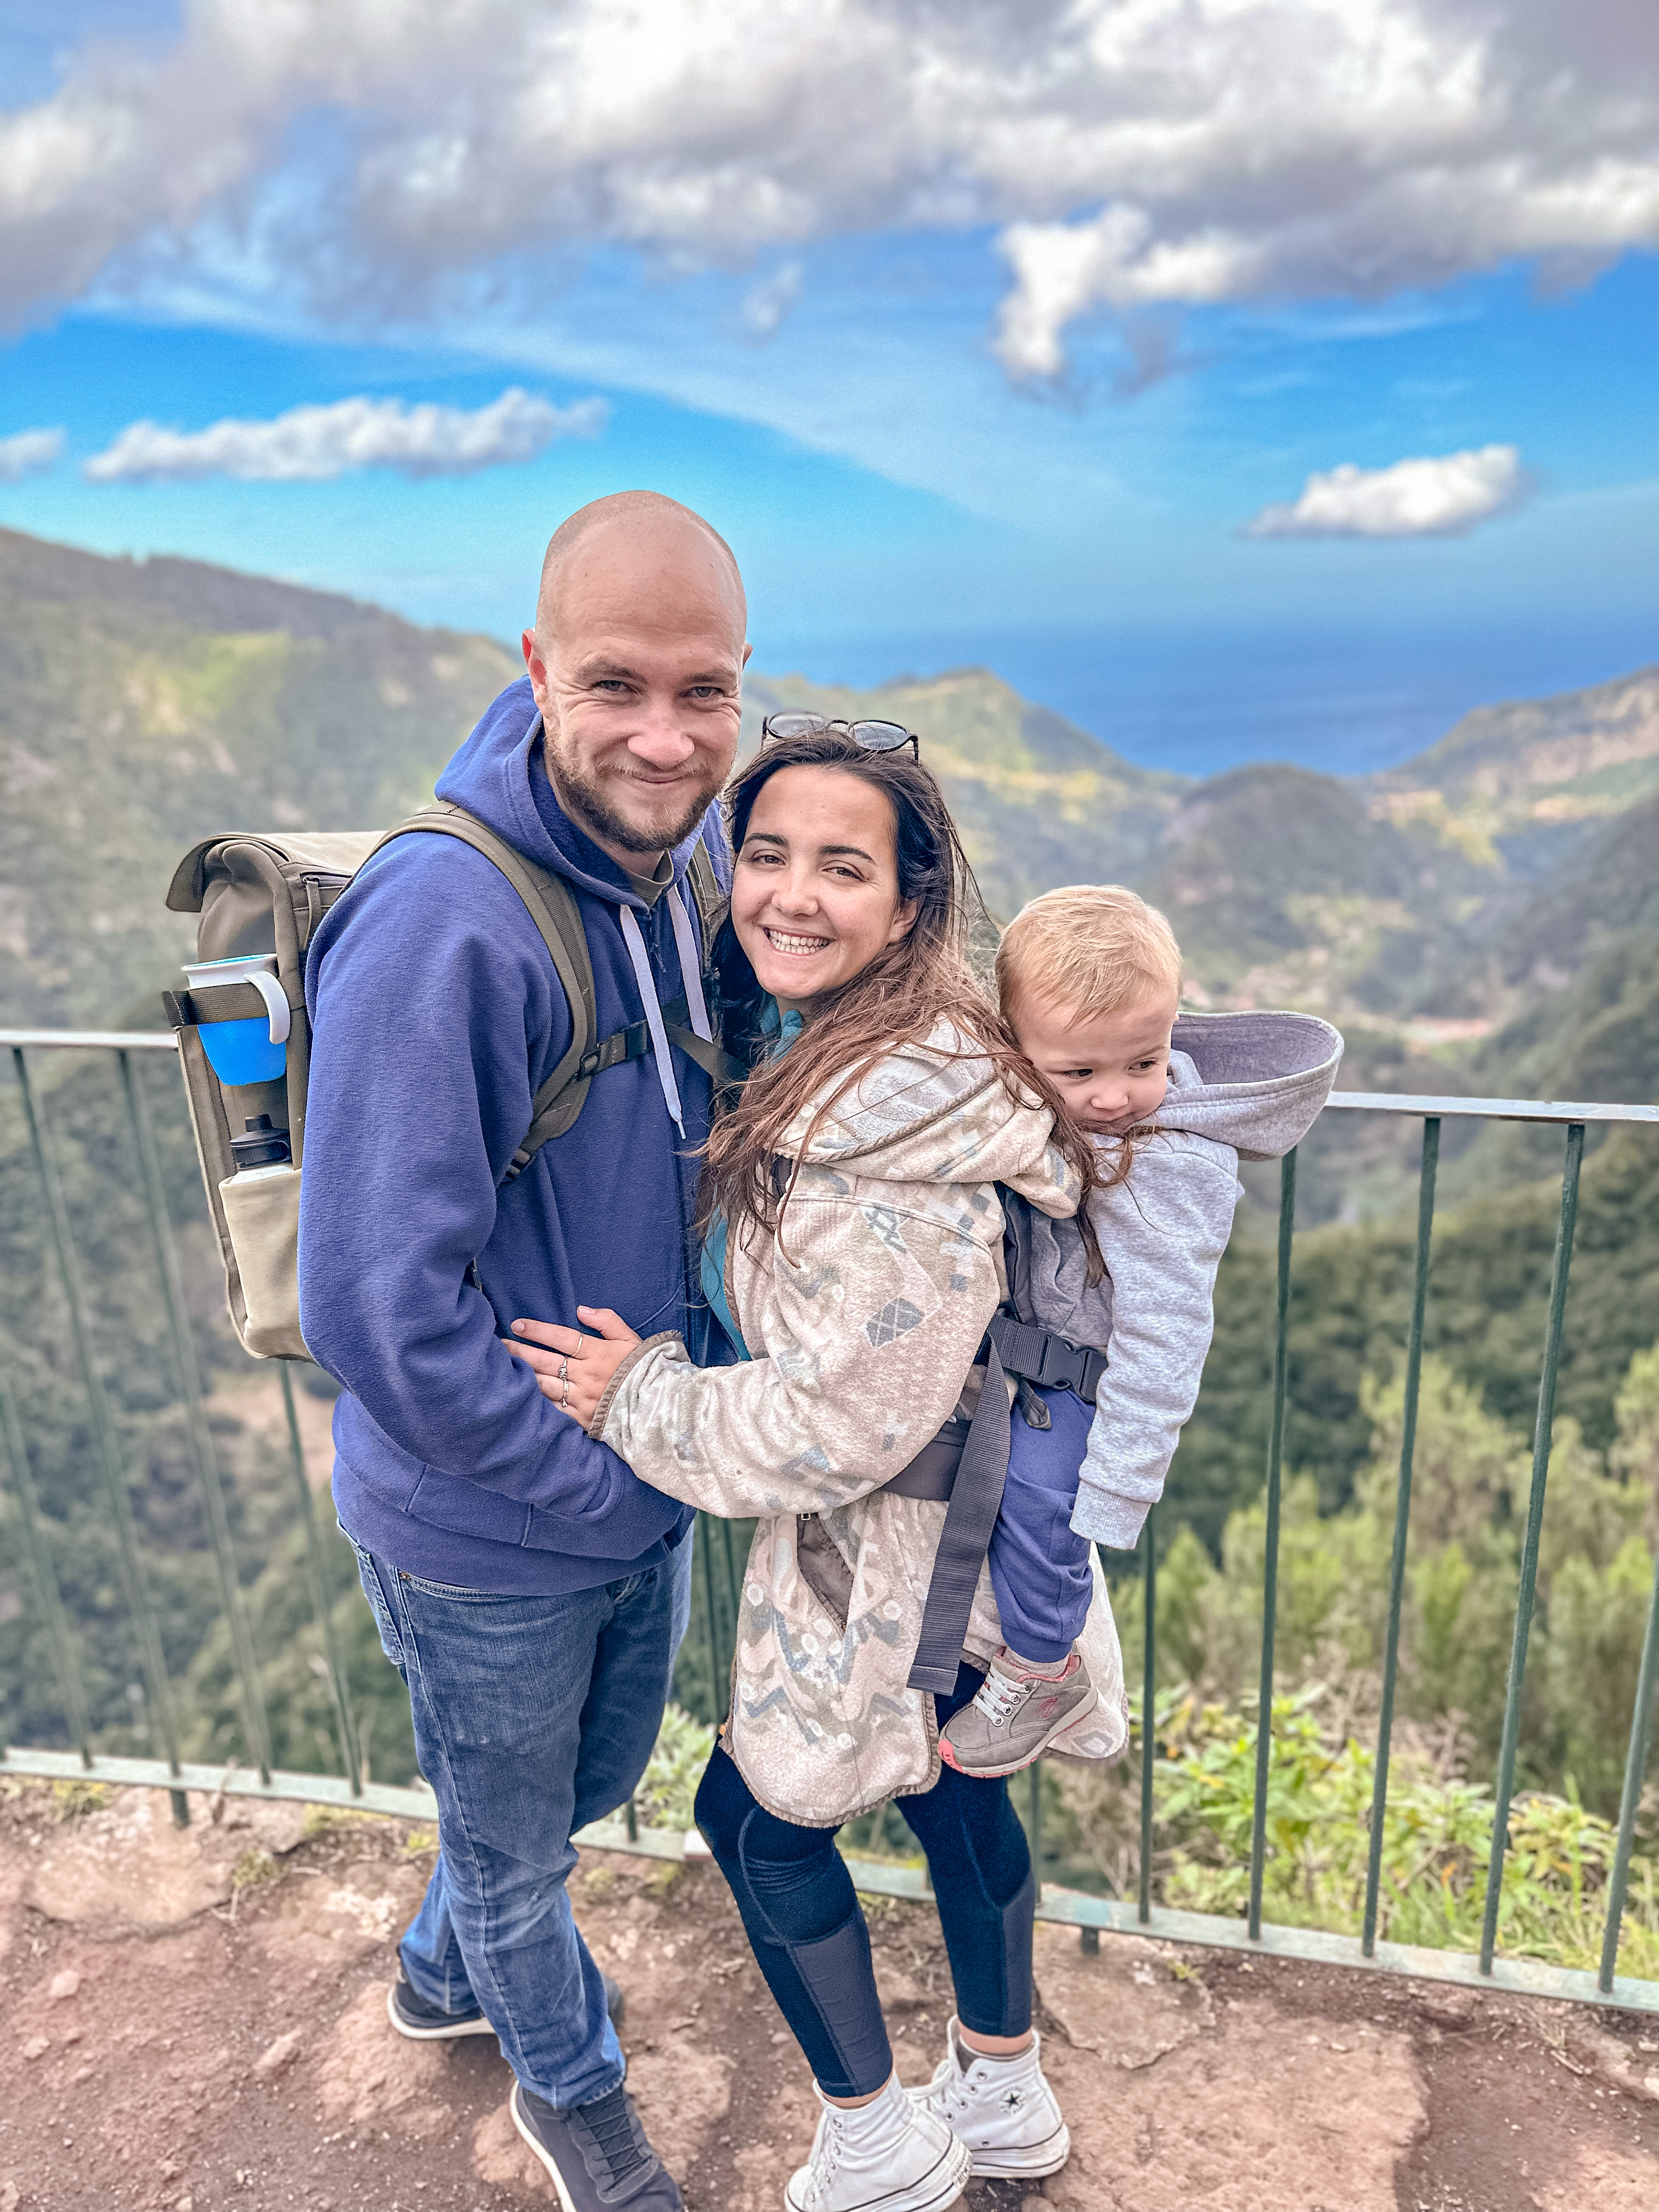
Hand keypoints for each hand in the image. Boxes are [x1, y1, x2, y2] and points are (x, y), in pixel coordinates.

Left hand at [504, 1307, 641, 1428]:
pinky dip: (537, 1402)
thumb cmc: (645, 1370)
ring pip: (545, 1385)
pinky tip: (521, 1396)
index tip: (518, 1325)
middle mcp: (586, 1375)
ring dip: (523, 1376)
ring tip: (504, 1369)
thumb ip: (608, 1321)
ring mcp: (582, 1398)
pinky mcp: (581, 1418)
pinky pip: (554, 1409)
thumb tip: (581, 1310)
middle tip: (500, 1345)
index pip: (562, 1338)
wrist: (659, 1407)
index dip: (538, 1330)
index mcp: (598, 1354)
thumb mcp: (632, 1340)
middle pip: (546, 1361)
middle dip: (520, 1352)